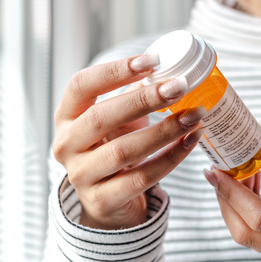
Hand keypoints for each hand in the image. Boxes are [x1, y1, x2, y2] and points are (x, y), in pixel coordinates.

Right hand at [52, 54, 203, 229]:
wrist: (108, 201)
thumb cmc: (113, 147)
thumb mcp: (117, 119)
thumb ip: (134, 94)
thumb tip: (169, 68)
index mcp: (66, 117)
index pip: (81, 85)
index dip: (115, 70)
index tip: (153, 61)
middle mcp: (66, 145)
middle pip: (101, 116)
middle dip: (144, 99)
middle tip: (179, 87)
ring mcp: (81, 175)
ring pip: (123, 150)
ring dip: (164, 130)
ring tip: (194, 115)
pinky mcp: (102, 200)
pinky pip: (142, 177)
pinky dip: (171, 157)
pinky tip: (191, 141)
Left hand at [203, 126, 260, 260]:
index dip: (231, 194)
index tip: (218, 170)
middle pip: (244, 232)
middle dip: (224, 200)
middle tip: (222, 169)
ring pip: (248, 239)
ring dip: (234, 207)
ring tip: (241, 176)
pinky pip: (259, 242)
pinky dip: (247, 217)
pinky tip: (253, 193)